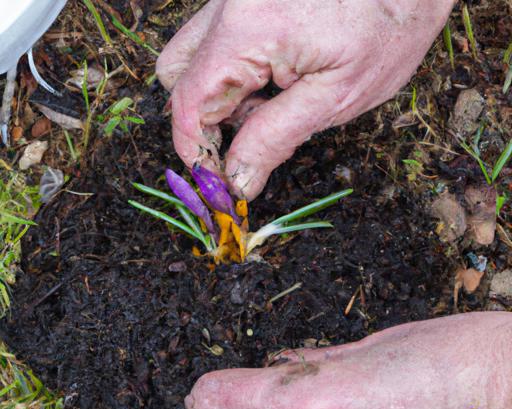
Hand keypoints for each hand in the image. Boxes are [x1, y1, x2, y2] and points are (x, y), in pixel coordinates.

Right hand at [156, 0, 455, 200]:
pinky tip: (273, 78)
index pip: (190, 103)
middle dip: (205, 120)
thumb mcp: (335, 98)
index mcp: (249, 31)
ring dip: (218, 96)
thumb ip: (276, 139)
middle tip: (248, 139)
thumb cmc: (388, 29)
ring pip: (191, 58)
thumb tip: (237, 179)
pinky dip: (232, 73)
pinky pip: (215, 42)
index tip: (219, 183)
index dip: (197, 152)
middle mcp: (228, 5)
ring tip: (269, 103)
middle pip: (177, 77)